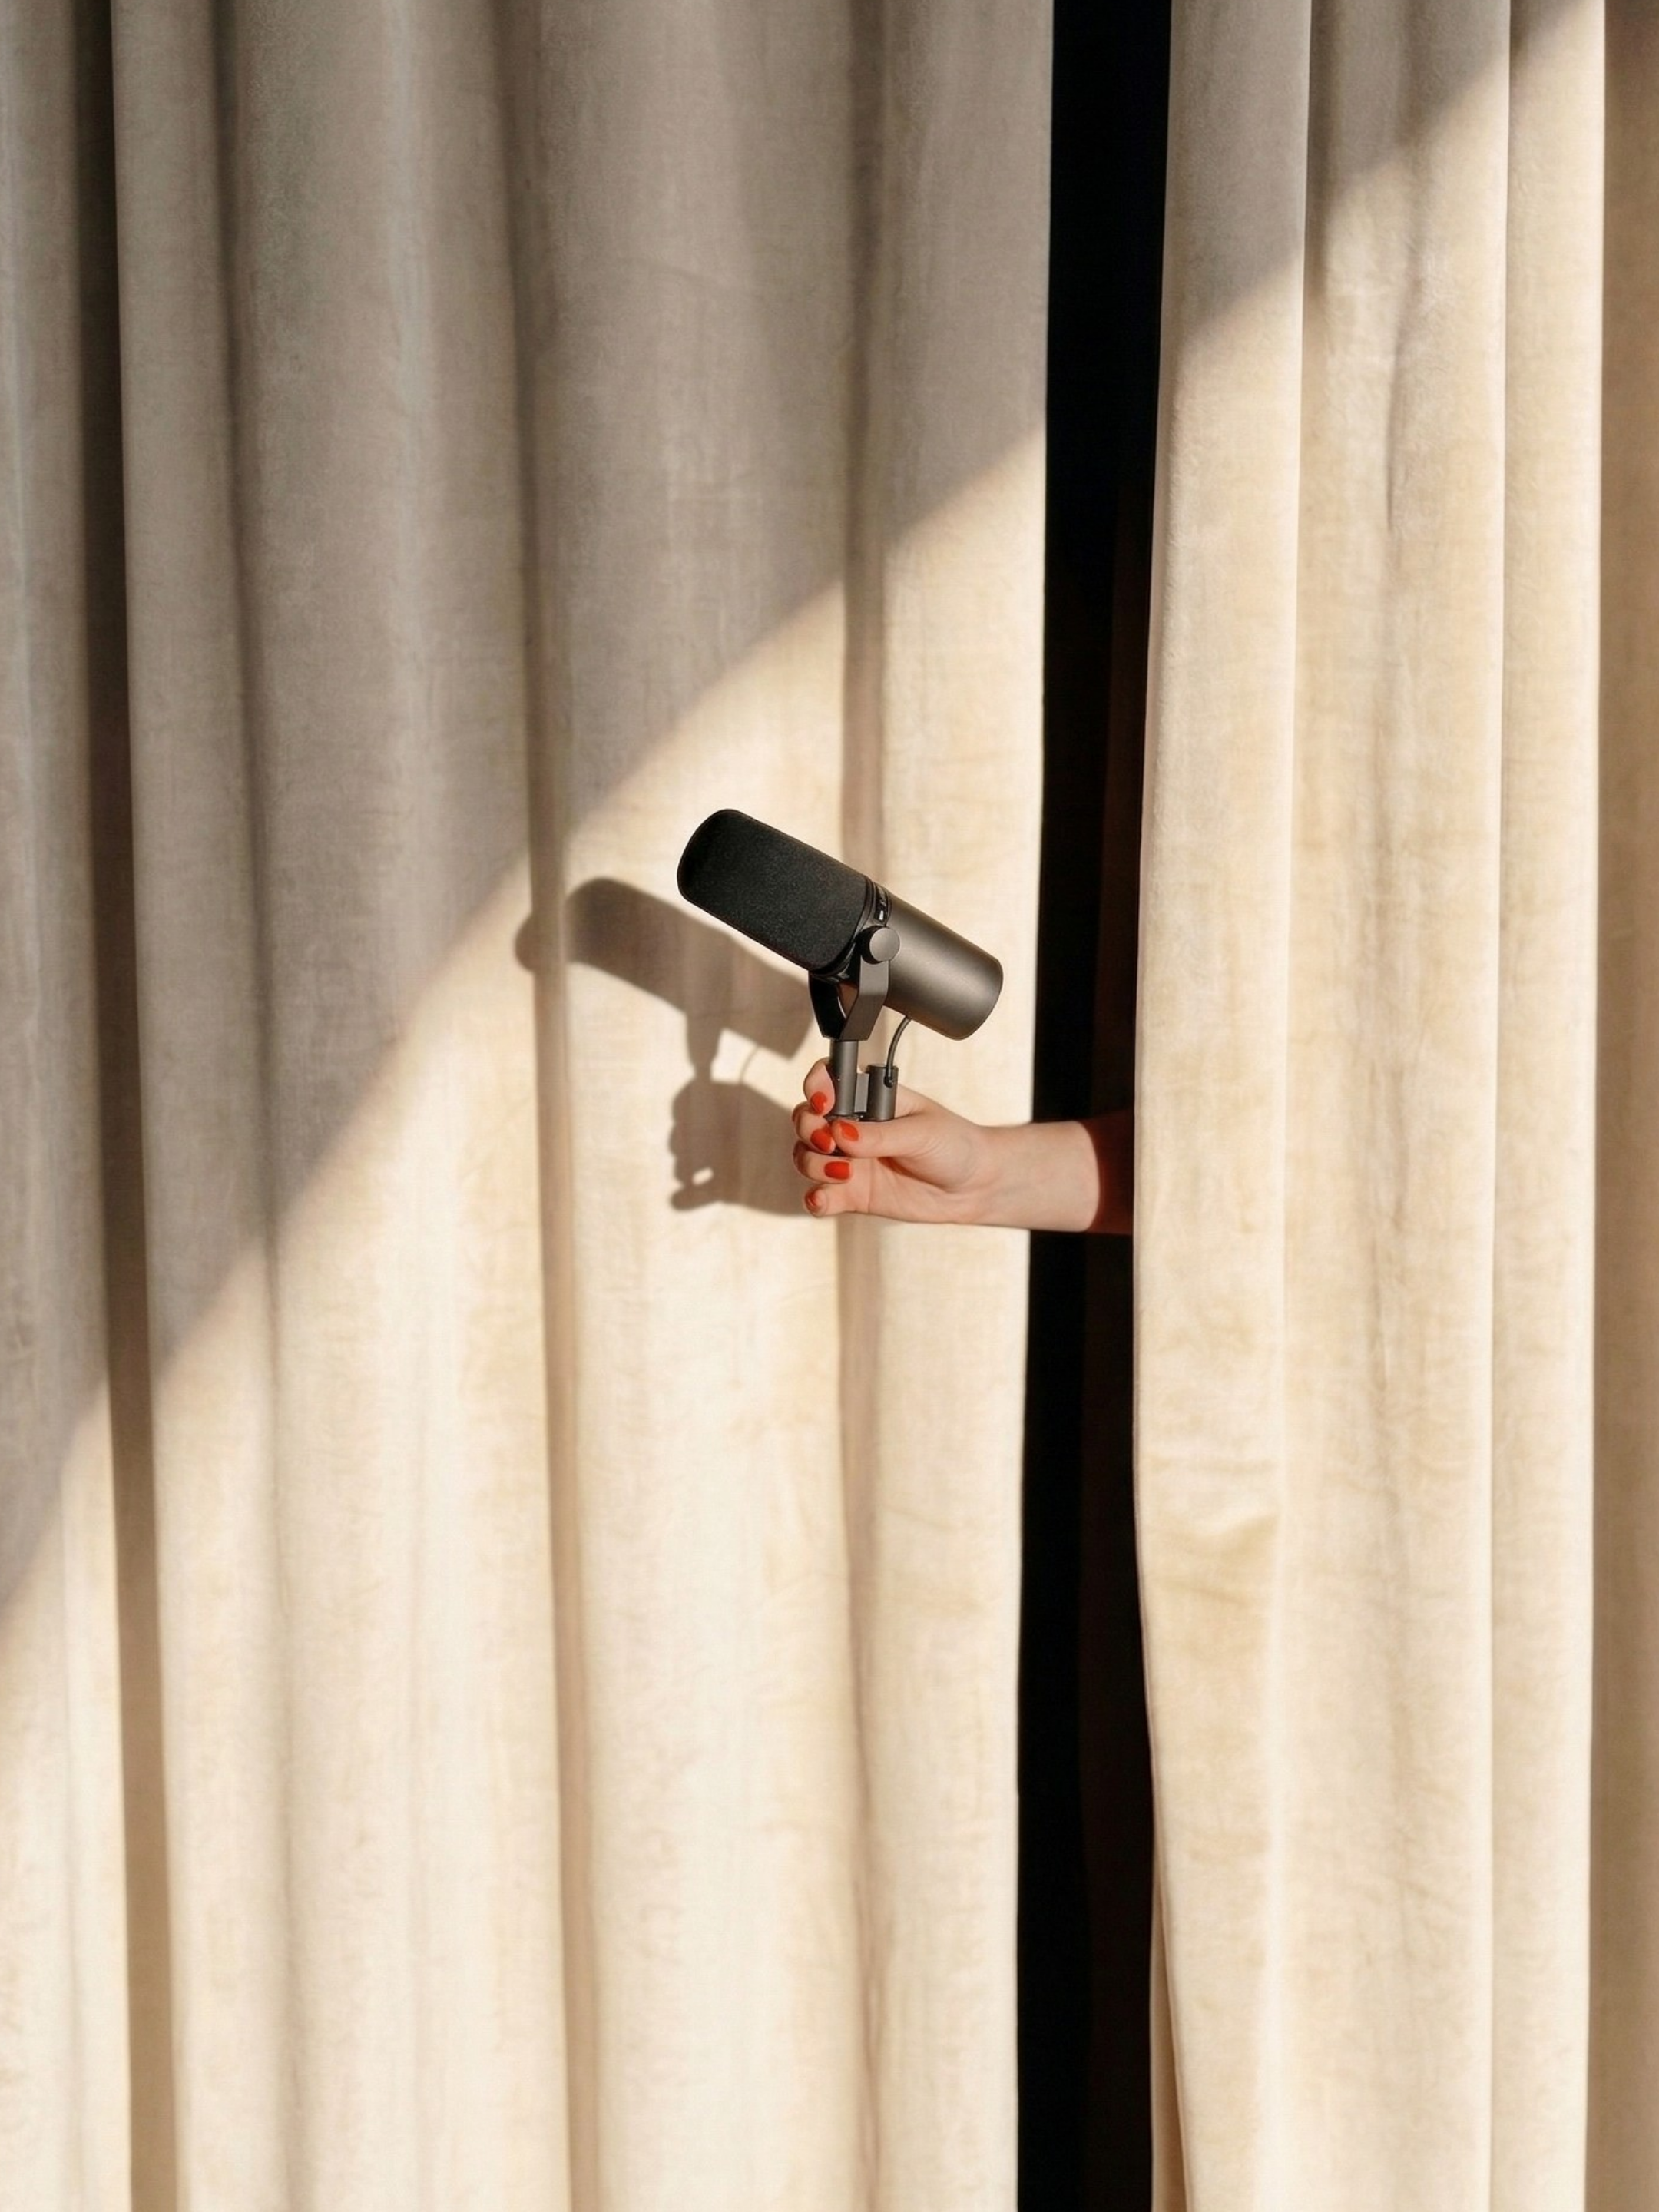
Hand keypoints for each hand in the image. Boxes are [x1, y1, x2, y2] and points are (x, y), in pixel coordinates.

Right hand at [789, 1059, 997, 1222]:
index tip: (825, 1104)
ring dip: (814, 1164)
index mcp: (869, 1099)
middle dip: (809, 1129)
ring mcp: (848, 1160)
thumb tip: (842, 1133)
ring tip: (845, 1172)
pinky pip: (819, 1196)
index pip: (827, 1081)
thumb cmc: (954, 1145)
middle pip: (806, 1119)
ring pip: (806, 1157)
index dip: (816, 1087)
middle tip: (829, 1142)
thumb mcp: (922, 1132)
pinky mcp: (851, 1193)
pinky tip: (823, 1199)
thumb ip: (881, 1134)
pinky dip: (814, 1198)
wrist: (972, 1186)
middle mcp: (852, 1127)